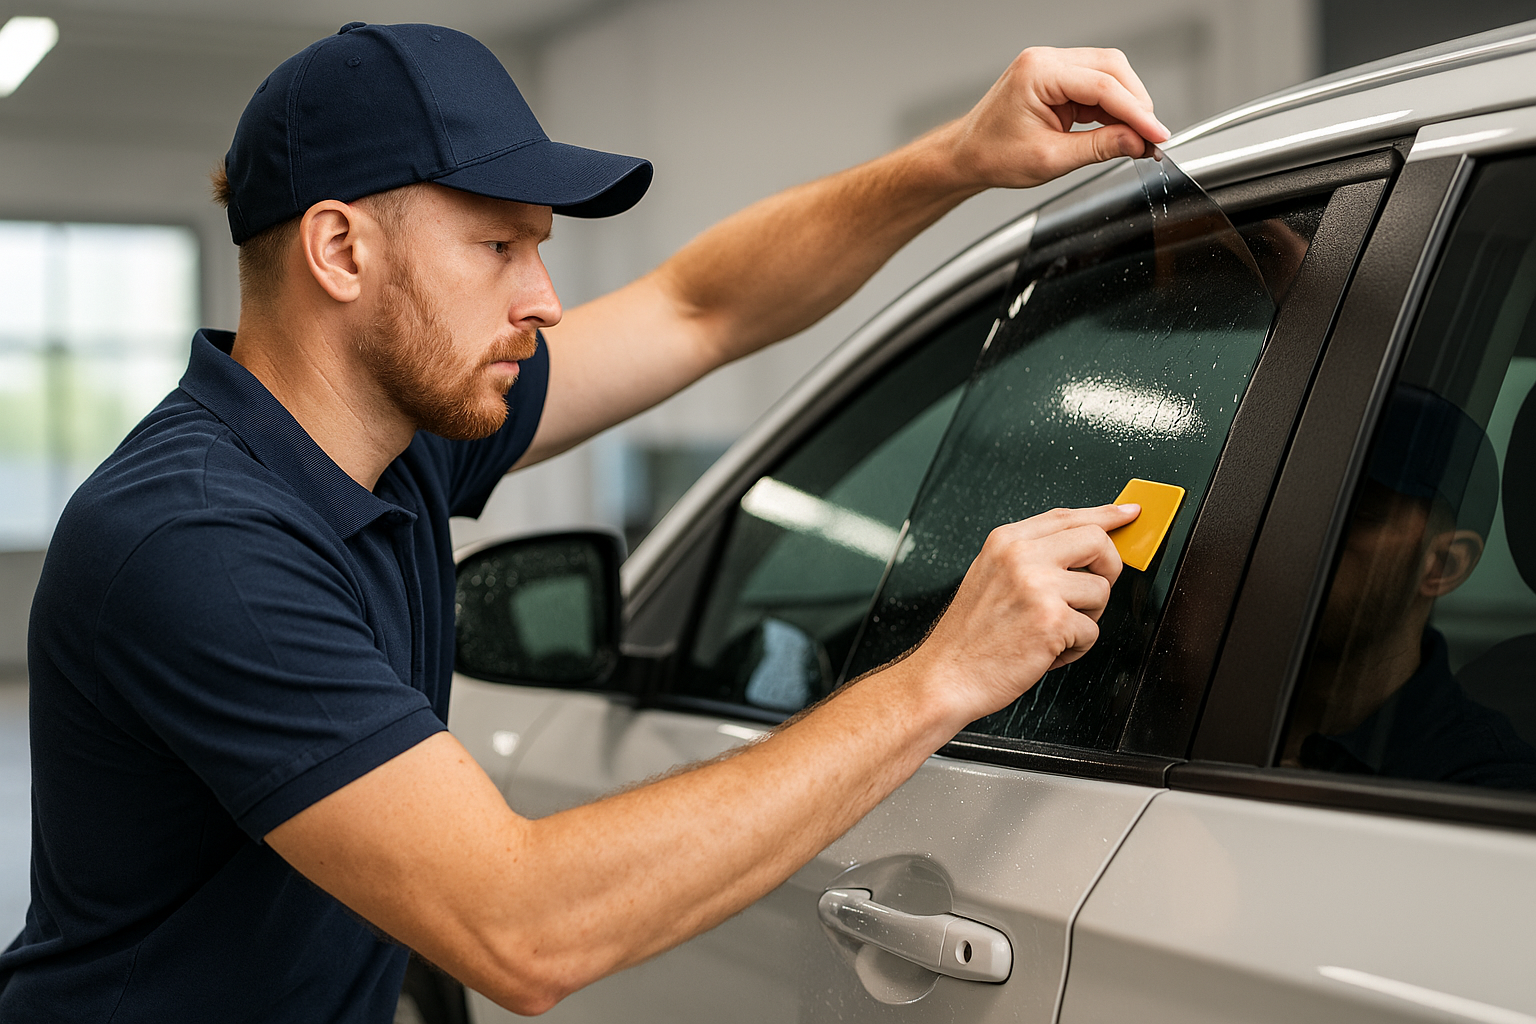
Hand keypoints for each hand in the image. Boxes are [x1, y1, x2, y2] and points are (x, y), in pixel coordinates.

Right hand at [904, 503, 1139, 727]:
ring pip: (1100, 591)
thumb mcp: (991, 575)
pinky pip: (1092, 631)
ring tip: (1052, 631)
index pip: (1067, 516)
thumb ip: (1033, 555)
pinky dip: (1075, 648)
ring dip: (1086, 618)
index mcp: (1006, 541)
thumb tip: (1086, 545)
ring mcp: (1037, 587)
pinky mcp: (1052, 621)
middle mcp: (1021, 557)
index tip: (1128, 514)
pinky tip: (1047, 652)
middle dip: (1108, 567)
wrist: (947, 675)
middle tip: (1092, 590)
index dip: (1106, 515)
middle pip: (1097, 540)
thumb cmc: (969, 635)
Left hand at [946, 47, 1169, 190]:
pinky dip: (1112, 107)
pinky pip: (1095, 85)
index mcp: (1039, 73)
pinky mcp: (1056, 79)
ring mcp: (1051, 67)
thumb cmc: (992, 155)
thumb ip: (1098, 148)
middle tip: (1151, 137)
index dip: (1137, 112)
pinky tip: (1120, 129)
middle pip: (1112, 69)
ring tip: (1137, 137)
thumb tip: (1136, 142)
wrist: (966, 156)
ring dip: (1127, 105)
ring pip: (1108, 73)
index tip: (1157, 134)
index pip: (1103, 85)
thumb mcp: (1050, 159)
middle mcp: (1046, 61)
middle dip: (1136, 103)